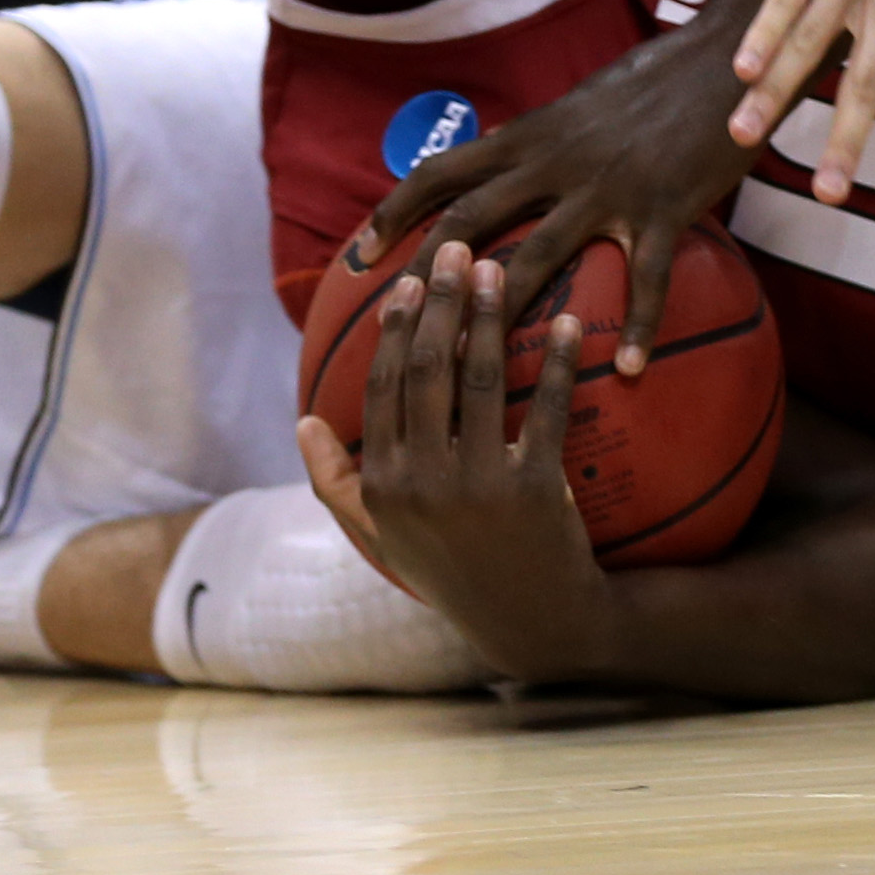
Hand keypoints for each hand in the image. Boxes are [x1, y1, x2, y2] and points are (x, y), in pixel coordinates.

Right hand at [297, 244, 610, 685]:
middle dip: (440, 301)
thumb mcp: (384, 538)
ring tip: (501, 268)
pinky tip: (571, 320)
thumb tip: (303, 424)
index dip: (396, 327)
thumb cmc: (453, 574)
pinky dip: (559, 361)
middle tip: (456, 249)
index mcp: (384, 485)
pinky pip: (548, 410)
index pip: (382, 386)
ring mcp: (480, 486)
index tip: (409, 280)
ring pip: (481, 379)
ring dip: (489, 314)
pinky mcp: (537, 490)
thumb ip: (336, 483)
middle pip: (426, 369)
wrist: (534, 625)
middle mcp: (424, 482)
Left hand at [354, 0, 773, 374]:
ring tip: (475, 365)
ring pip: (539, 255)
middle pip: (470, 221)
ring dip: (502, 310)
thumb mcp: (576, 103)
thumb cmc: (652, 82)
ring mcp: (608, 188)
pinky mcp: (664, 209)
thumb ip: (532, 135)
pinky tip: (629, 370)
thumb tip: (487, 146)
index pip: (441, 173)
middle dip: (423, 275)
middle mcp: (555, 162)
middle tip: (390, 326)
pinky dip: (638, 326)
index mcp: (529, 136)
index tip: (357, 256)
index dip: (393, 213)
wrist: (724, 61)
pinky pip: (646, 278)